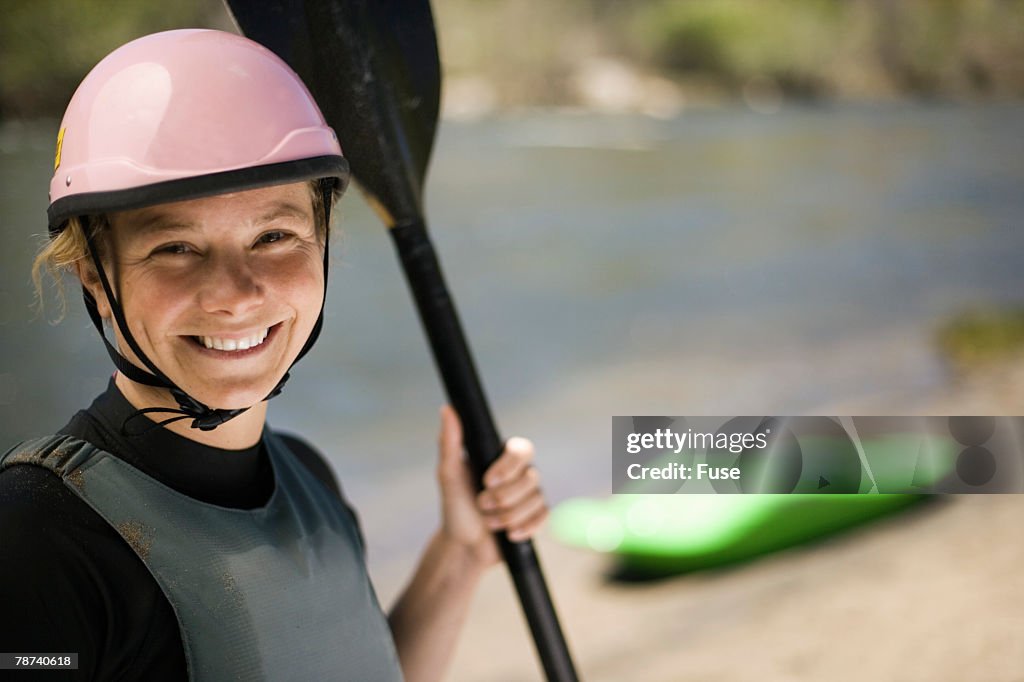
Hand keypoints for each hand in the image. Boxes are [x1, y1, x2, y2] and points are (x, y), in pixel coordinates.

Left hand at [436, 405, 547, 568]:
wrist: (463, 546)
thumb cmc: (454, 508)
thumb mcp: (448, 475)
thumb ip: (450, 442)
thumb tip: (448, 409)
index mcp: (500, 458)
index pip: (521, 449)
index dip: (508, 466)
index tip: (487, 481)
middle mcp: (518, 473)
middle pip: (532, 476)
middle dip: (506, 496)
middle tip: (482, 505)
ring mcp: (529, 495)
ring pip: (536, 499)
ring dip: (508, 515)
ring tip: (489, 522)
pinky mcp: (535, 516)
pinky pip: (543, 517)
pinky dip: (525, 527)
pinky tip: (509, 534)